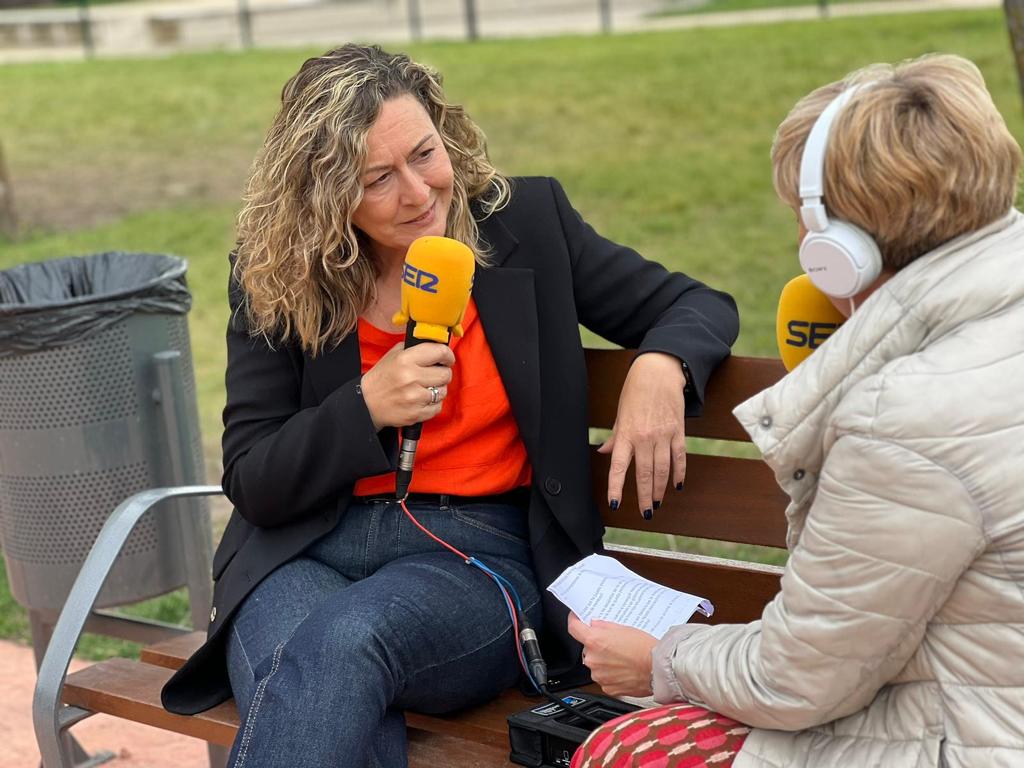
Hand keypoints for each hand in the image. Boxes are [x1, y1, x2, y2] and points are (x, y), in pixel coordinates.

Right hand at [360, 342, 454, 429]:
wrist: (366, 402)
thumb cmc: (381, 378)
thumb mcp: (393, 355)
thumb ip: (414, 348)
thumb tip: (435, 345)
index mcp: (406, 359)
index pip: (440, 352)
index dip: (447, 355)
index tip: (447, 358)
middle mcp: (411, 377)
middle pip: (445, 374)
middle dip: (443, 373)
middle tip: (435, 374)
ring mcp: (414, 397)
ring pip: (443, 391)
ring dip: (438, 389)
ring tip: (425, 388)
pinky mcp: (416, 413)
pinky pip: (437, 407)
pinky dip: (433, 404)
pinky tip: (422, 400)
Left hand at [568, 612, 656, 697]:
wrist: (658, 669)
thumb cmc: (645, 648)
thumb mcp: (624, 628)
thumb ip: (604, 627)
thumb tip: (594, 625)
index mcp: (595, 641)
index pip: (574, 628)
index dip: (574, 621)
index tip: (576, 619)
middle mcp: (593, 659)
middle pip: (587, 648)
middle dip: (597, 645)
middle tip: (613, 644)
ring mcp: (599, 675)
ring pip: (596, 665)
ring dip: (604, 661)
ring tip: (622, 658)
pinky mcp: (607, 688)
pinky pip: (604, 678)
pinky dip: (611, 674)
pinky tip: (624, 670)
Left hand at [599, 352, 685, 517]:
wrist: (659, 371)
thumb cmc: (636, 390)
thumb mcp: (620, 412)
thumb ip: (615, 436)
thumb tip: (605, 453)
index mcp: (626, 433)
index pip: (619, 466)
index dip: (617, 487)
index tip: (615, 503)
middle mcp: (644, 437)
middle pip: (645, 474)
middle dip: (645, 496)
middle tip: (646, 513)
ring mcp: (663, 435)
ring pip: (663, 470)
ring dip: (661, 489)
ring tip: (658, 503)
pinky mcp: (678, 431)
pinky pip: (679, 457)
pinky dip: (679, 473)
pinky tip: (677, 485)